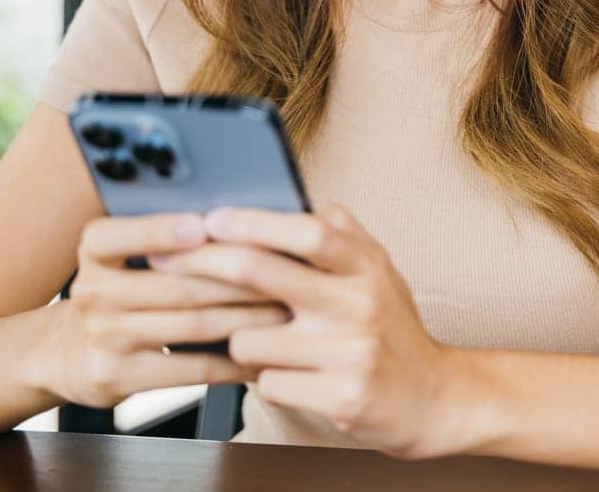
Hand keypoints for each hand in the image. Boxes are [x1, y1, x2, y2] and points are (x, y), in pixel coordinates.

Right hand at [34, 212, 291, 409]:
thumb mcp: (123, 256)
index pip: (118, 235)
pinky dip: (233, 361)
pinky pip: (191, 368)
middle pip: (178, 284)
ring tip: (286, 308)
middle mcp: (94, 292)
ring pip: (192, 325)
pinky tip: (263, 353)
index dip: (160, 230)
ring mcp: (105, 338)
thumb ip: (163, 235)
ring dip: (247, 317)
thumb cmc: (121, 289)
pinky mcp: (120, 376)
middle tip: (285, 271)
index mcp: (95, 251)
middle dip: (239, 279)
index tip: (204, 224)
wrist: (70, 352)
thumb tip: (237, 216)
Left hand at [148, 203, 485, 459]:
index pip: (307, 231)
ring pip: (250, 339)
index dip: (253, 222)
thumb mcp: (380, 273)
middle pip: (262, 273)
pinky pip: (268, 383)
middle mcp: (360, 303)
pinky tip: (294, 375)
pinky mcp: (340, 397)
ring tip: (270, 344)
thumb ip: (346, 237)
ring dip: (243, 342)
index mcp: (367, 266)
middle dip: (203, 263)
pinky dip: (269, 380)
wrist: (431, 397)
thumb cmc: (394, 331)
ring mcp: (349, 351)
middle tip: (167, 261)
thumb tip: (313, 201)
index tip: (210, 218)